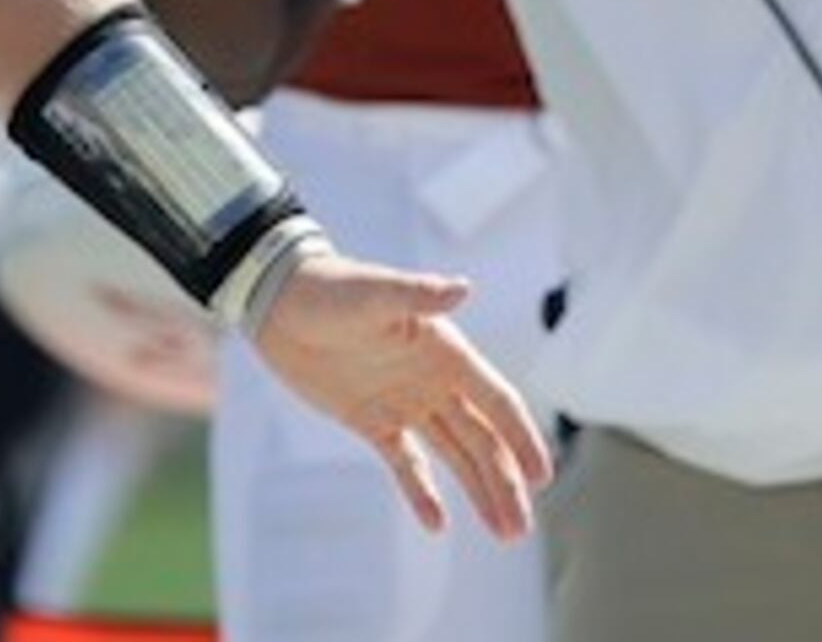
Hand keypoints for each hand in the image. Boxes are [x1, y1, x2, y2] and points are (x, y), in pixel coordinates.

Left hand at [247, 244, 551, 541]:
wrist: (278, 300)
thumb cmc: (329, 287)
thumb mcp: (374, 293)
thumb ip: (418, 296)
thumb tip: (463, 288)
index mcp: (447, 353)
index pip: (498, 401)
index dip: (522, 438)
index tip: (543, 478)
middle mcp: (435, 382)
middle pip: (483, 440)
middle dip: (505, 483)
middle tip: (519, 529)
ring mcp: (406, 404)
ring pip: (455, 457)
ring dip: (479, 493)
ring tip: (504, 534)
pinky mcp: (372, 421)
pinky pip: (407, 464)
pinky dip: (422, 493)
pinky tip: (437, 525)